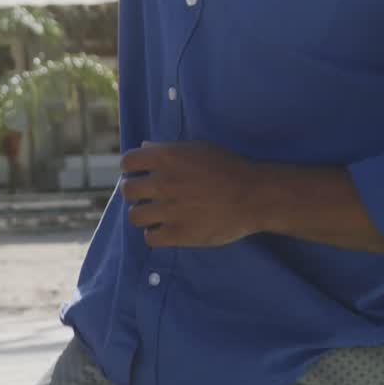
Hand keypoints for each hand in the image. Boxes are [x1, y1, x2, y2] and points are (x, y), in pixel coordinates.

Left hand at [120, 141, 269, 247]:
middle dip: (136, 193)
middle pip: (128, 190)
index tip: (141, 173)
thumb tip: (144, 146)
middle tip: (148, 197)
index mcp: (168, 157)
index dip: (132, 168)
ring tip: (156, 215)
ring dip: (144, 215)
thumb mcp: (199, 149)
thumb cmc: (229, 168)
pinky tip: (166, 230)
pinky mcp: (179, 233)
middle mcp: (164, 182)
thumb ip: (168, 148)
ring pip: (135, 216)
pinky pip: (150, 238)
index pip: (128, 161)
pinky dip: (155, 234)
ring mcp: (170, 209)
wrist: (255, 196)